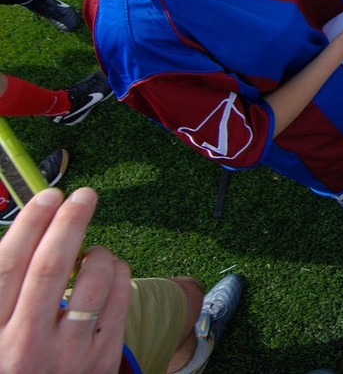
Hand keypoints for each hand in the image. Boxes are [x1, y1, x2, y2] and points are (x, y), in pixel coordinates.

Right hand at [0, 188, 129, 373]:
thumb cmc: (17, 359)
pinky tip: (111, 270)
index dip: (30, 225)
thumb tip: (30, 230)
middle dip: (69, 223)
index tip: (48, 197)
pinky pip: (120, 300)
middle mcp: (25, 343)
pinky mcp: (102, 357)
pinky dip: (119, 273)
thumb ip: (7, 287)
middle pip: (50, 267)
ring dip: (98, 254)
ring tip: (94, 251)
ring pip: (93, 282)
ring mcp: (67, 352)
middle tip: (84, 196)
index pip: (9, 265)